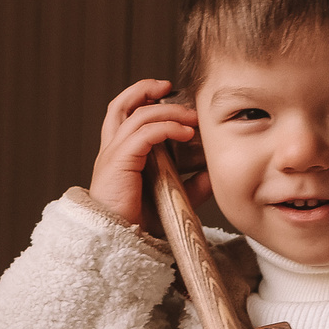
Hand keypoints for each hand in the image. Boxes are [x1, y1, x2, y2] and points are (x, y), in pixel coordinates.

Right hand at [88, 78, 210, 230]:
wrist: (119, 240)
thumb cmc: (139, 221)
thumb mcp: (173, 196)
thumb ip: (193, 184)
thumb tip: (216, 172)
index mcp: (120, 154)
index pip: (125, 115)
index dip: (144, 99)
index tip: (171, 97)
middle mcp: (113, 149)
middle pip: (121, 105)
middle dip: (145, 89)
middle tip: (173, 87)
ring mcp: (113, 153)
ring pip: (138, 115)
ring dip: (168, 110)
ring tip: (192, 116)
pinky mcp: (119, 161)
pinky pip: (144, 133)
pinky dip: (167, 127)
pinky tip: (186, 133)